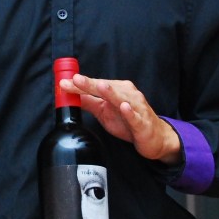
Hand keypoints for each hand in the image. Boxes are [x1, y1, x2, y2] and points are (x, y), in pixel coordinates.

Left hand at [61, 73, 181, 165]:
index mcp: (118, 90)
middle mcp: (128, 94)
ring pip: (122, 99)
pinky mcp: (143, 123)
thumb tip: (70, 95)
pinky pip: (136, 117)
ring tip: (100, 86)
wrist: (155, 137)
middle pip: (107, 89)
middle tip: (76, 80)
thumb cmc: (129, 122)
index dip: (80, 84)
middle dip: (91, 84)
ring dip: (111, 92)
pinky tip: (123, 107)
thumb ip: (89, 102)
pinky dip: (130, 112)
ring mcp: (137, 108)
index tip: (63, 83)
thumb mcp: (105, 112)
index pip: (96, 85)